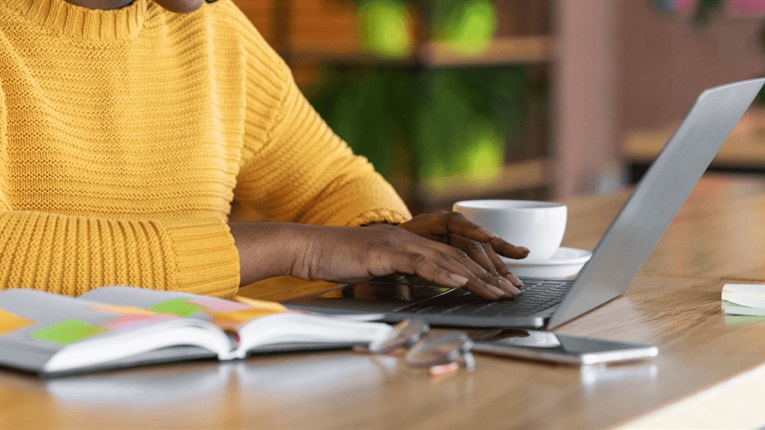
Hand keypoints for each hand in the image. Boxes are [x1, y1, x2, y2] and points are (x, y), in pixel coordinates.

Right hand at [229, 221, 523, 299]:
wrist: (308, 249)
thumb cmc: (337, 261)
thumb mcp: (375, 269)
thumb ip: (399, 274)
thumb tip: (417, 288)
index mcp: (410, 240)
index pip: (453, 254)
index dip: (481, 268)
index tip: (502, 283)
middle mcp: (409, 236)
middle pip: (457, 254)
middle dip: (489, 273)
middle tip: (513, 289)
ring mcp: (398, 241)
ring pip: (445, 258)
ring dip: (475, 276)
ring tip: (498, 291)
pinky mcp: (384, 251)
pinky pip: (419, 262)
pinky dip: (442, 272)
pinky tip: (461, 281)